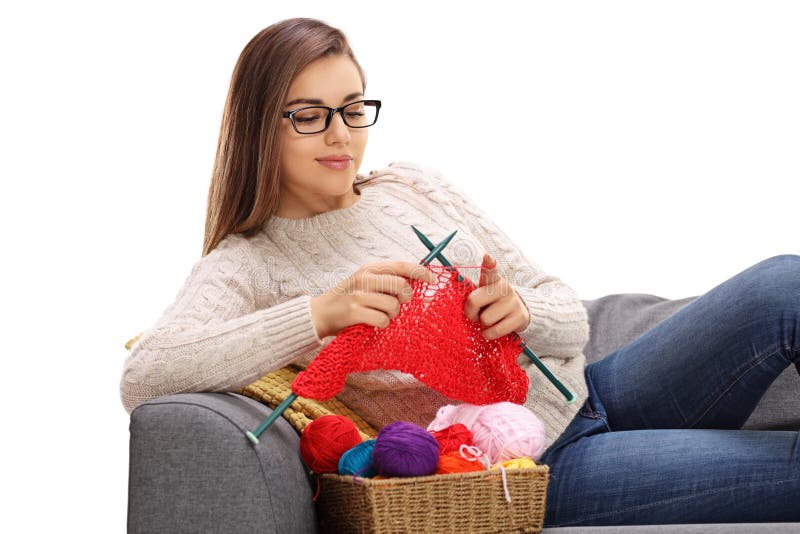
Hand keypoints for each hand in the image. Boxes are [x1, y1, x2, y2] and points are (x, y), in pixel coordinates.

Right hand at [310, 260, 437, 338]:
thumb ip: (387, 279)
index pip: (401, 266)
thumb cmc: (349, 299)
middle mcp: (364, 278)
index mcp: (370, 269)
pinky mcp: (354, 312)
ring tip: (380, 314)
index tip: (433, 279)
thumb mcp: (365, 282)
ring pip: (393, 306)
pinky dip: (382, 324)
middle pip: (401, 286)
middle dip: (405, 298)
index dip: (420, 272)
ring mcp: (358, 295)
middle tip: (397, 304)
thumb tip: (416, 281)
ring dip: (392, 315)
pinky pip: (382, 320)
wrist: (320, 313)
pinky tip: (373, 323)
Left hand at [463, 253, 530, 339]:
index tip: (487, 256)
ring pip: (485, 319)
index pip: (490, 270)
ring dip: (483, 324)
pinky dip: (488, 334)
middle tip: (475, 314)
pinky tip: (491, 329)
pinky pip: (494, 331)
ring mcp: (513, 302)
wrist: (518, 314)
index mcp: (492, 280)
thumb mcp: (483, 293)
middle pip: (474, 301)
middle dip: (471, 312)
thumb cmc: (492, 303)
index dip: (488, 264)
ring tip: (489, 319)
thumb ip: (470, 291)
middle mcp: (504, 288)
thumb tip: (448, 287)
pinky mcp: (519, 317)